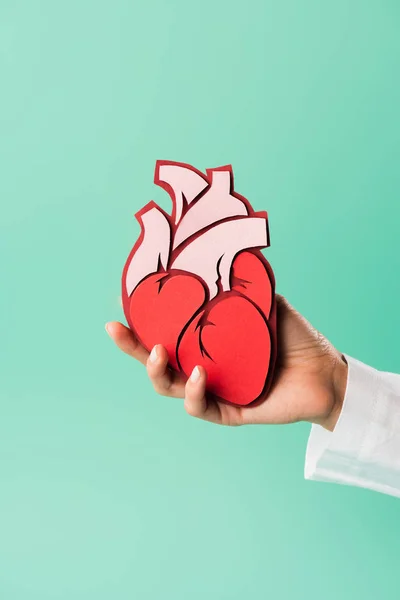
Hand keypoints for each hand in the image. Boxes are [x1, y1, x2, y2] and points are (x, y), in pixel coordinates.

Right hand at [106, 295, 347, 430]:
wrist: (326, 372)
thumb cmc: (295, 339)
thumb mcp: (265, 302)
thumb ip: (243, 283)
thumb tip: (222, 250)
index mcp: (206, 344)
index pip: (166, 334)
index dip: (140, 325)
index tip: (120, 310)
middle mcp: (203, 367)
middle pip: (156, 362)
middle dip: (131, 348)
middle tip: (115, 330)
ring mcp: (214, 390)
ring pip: (170, 386)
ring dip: (156, 371)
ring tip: (155, 351)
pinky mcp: (229, 411)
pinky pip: (201, 407)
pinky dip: (194, 392)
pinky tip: (197, 373)